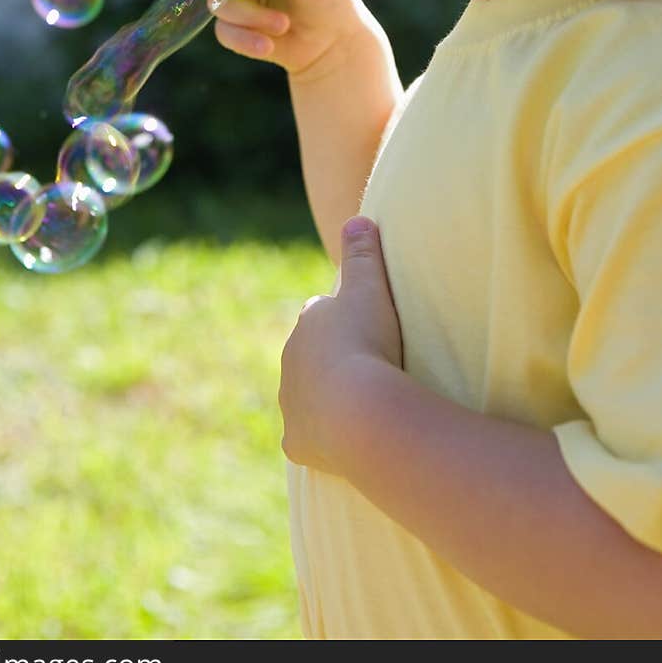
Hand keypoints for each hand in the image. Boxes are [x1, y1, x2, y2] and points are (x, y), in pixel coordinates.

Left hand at [278, 216, 402, 472]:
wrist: (360, 409)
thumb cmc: (367, 343)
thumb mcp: (370, 287)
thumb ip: (363, 253)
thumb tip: (357, 218)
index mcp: (308, 323)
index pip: (320, 313)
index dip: (342, 318)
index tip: (363, 325)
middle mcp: (291, 363)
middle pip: (309, 357)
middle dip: (329, 359)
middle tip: (365, 368)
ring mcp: (291, 405)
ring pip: (305, 397)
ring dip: (325, 398)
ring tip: (358, 405)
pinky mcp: (296, 444)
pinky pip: (307, 440)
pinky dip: (321, 439)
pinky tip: (341, 442)